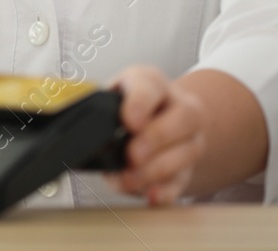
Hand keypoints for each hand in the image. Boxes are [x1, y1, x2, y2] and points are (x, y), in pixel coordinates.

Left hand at [105, 65, 207, 205]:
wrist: (157, 118)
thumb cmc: (126, 108)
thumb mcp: (110, 99)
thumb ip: (101, 113)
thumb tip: (88, 138)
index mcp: (152, 83)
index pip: (150, 85)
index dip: (140, 104)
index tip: (130, 121)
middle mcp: (179, 106)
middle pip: (183, 117)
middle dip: (156, 138)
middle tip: (133, 155)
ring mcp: (190, 137)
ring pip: (188, 151)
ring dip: (157, 169)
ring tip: (130, 179)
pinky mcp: (189, 167)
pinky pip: (184, 180)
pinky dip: (166, 190)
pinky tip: (150, 195)